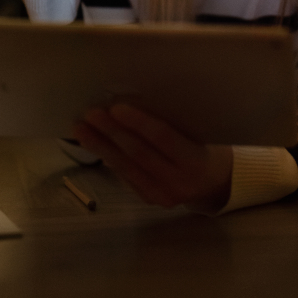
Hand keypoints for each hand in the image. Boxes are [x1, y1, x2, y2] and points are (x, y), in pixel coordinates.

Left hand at [74, 103, 232, 212]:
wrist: (216, 181)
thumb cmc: (207, 143)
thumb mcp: (200, 131)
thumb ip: (174, 121)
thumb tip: (135, 98)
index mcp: (195, 161)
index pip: (164, 138)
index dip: (139, 122)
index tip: (116, 107)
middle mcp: (179, 182)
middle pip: (139, 154)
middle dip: (112, 132)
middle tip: (91, 113)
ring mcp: (162, 195)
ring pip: (126, 167)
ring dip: (101, 146)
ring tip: (81, 128)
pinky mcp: (149, 199)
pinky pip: (125, 176)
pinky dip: (109, 158)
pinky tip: (95, 143)